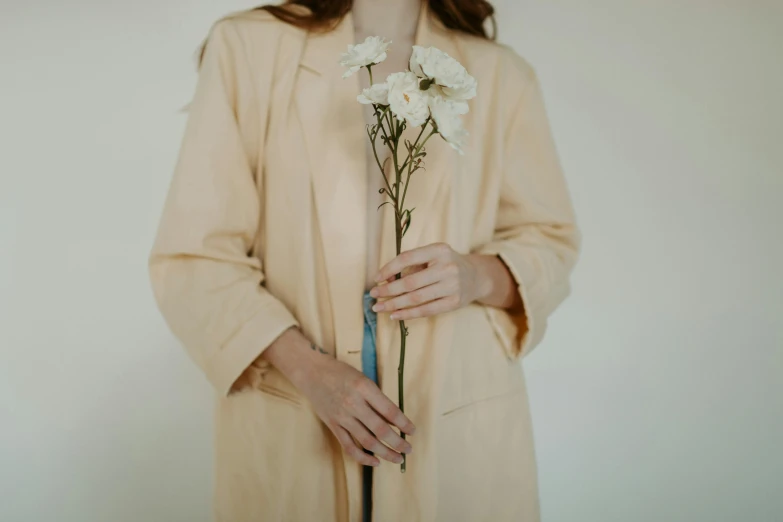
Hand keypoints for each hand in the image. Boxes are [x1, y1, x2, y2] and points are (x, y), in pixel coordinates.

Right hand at [262, 328, 415, 466]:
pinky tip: (375, 461)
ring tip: (398, 458)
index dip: (404, 423)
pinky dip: (363, 457)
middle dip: (398, 442)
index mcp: (364, 388)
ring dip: (385, 453)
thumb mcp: (363, 379)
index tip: (413, 431)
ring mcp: (342, 416)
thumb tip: (394, 421)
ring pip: (367, 441)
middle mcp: (353, 403)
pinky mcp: (333, 425)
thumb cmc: (341, 373)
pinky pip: (349, 446)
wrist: (312, 372)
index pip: (390, 411)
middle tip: (408, 449)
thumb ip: (377, 399)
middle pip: (381, 429)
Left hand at [370, 242, 489, 320]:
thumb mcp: (432, 256)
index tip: (376, 278)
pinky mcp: (454, 302)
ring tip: (379, 307)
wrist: (476, 277)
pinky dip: (408, 314)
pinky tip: (395, 315)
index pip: (408, 258)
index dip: (389, 268)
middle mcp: (447, 267)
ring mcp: (452, 286)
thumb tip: (385, 280)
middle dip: (388, 290)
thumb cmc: (446, 264)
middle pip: (410, 282)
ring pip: (416, 298)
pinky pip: (426, 310)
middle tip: (373, 295)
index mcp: (439, 250)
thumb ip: (411, 265)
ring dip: (394, 304)